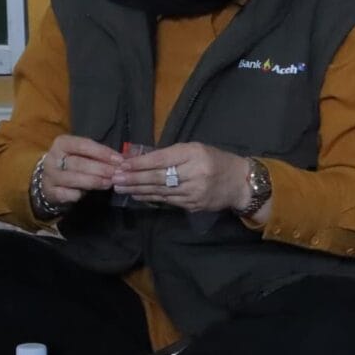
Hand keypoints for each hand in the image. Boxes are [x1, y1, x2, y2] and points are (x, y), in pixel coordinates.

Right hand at [37, 134, 123, 210]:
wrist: (51, 182)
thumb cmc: (72, 165)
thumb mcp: (82, 155)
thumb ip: (98, 155)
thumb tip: (121, 160)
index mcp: (62, 143)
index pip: (83, 145)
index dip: (102, 152)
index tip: (119, 159)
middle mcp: (52, 158)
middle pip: (78, 163)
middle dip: (100, 168)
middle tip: (116, 173)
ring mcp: (50, 176)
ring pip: (73, 179)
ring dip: (93, 181)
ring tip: (108, 183)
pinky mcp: (50, 192)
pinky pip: (67, 194)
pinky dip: (79, 194)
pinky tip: (88, 194)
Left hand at [114, 141, 249, 213]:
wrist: (240, 183)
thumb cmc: (215, 160)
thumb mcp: (196, 149)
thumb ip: (171, 154)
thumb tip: (141, 159)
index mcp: (194, 154)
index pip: (162, 159)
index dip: (140, 163)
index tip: (122, 164)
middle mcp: (194, 173)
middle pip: (158, 177)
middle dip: (134, 178)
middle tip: (115, 179)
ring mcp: (194, 192)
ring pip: (160, 191)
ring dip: (138, 190)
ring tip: (121, 188)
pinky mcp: (193, 205)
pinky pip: (167, 201)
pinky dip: (150, 198)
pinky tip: (137, 195)